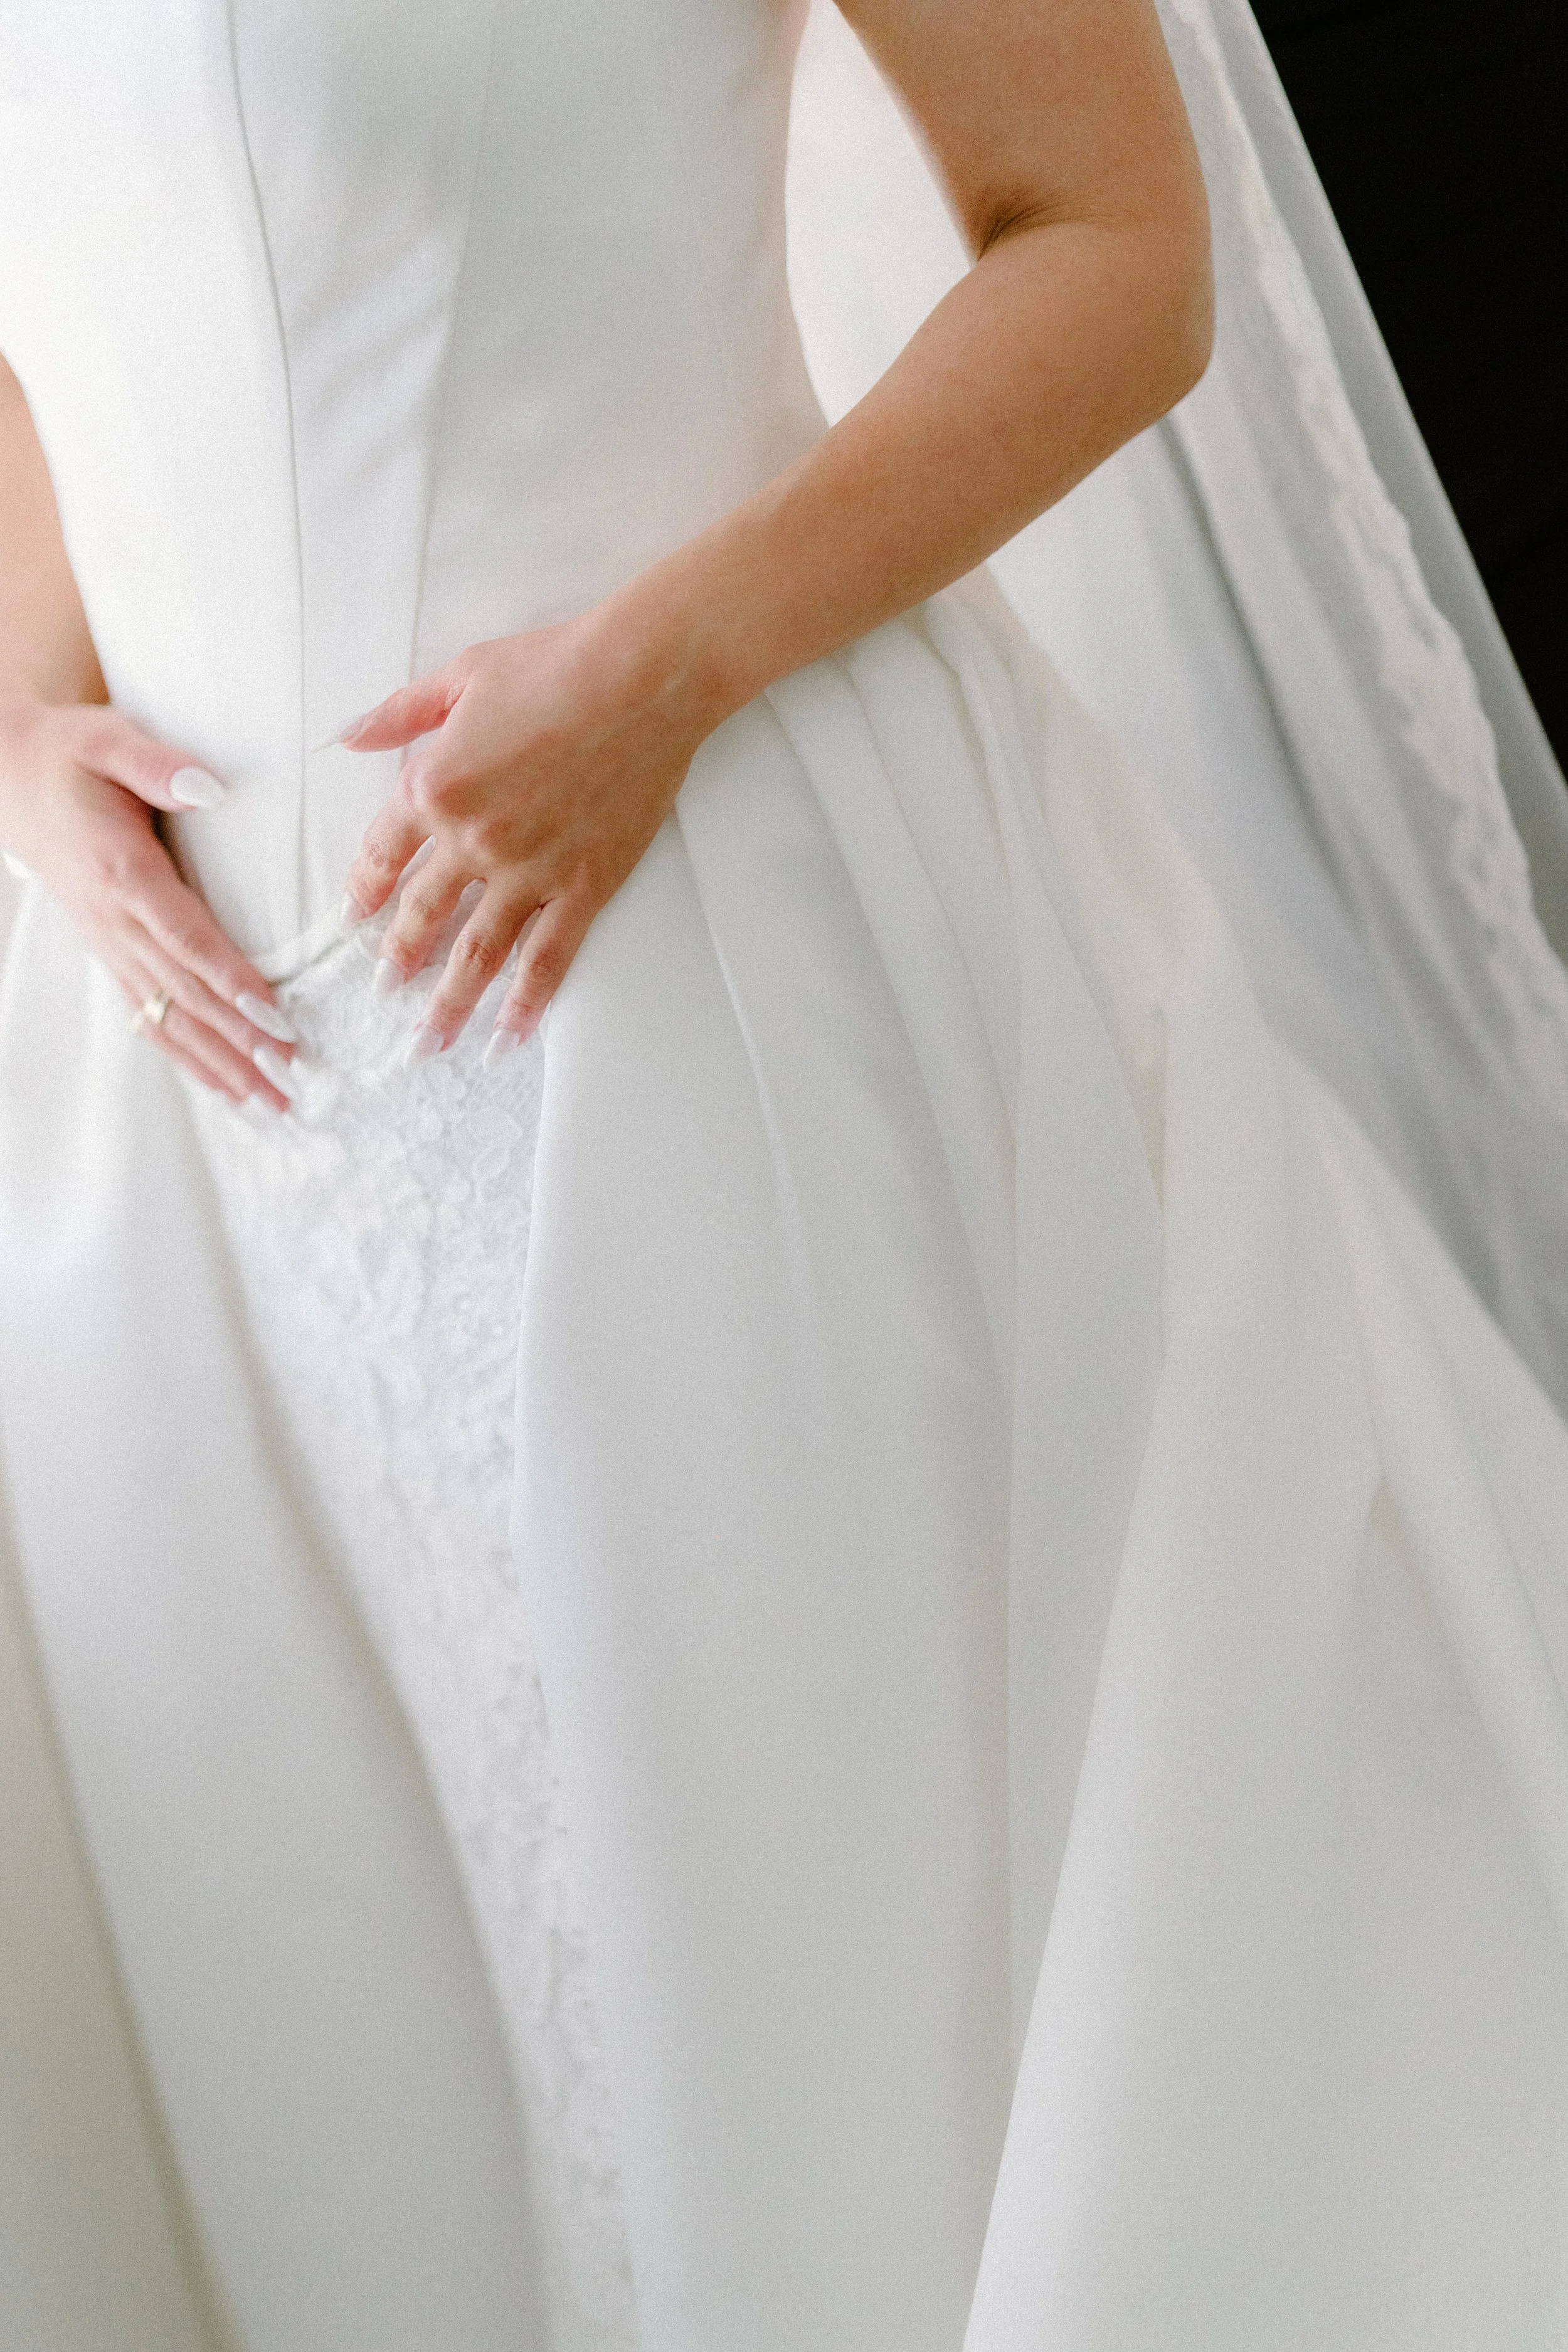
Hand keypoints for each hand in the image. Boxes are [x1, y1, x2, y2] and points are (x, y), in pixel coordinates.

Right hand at [0, 699, 298, 1107]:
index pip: (185, 937)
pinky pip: (147, 1014)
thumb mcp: (108, 738)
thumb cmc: (71, 753)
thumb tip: (208, 787)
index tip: (273, 1019)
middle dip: (238, 1042)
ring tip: (268, 1103)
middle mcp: (113, 919)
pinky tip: (223, 1086)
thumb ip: (156, 763)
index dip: (229, 980)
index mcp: (121, 871)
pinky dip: (186, 1054)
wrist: (13, 773)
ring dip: (218, 1063)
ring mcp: (109, 942)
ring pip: (166, 1016)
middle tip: (290, 1081)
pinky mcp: (109, 952)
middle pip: (184, 992)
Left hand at [341, 604, 716, 1059]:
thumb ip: (400, 714)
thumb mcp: (459, 676)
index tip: (357, 922)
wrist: (641, 680)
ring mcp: (530, 872)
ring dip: (450, 1004)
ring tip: (430, 1041)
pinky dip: (526, 1002)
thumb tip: (347, 738)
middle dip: (398, 962)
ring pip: (478, 953)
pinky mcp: (584, 886)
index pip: (382, 855)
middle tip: (384, 993)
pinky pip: (548, 958)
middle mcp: (474, 841)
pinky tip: (508, 1034)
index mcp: (432, 787)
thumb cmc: (553, 666)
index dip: (365, 893)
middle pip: (422, 917)